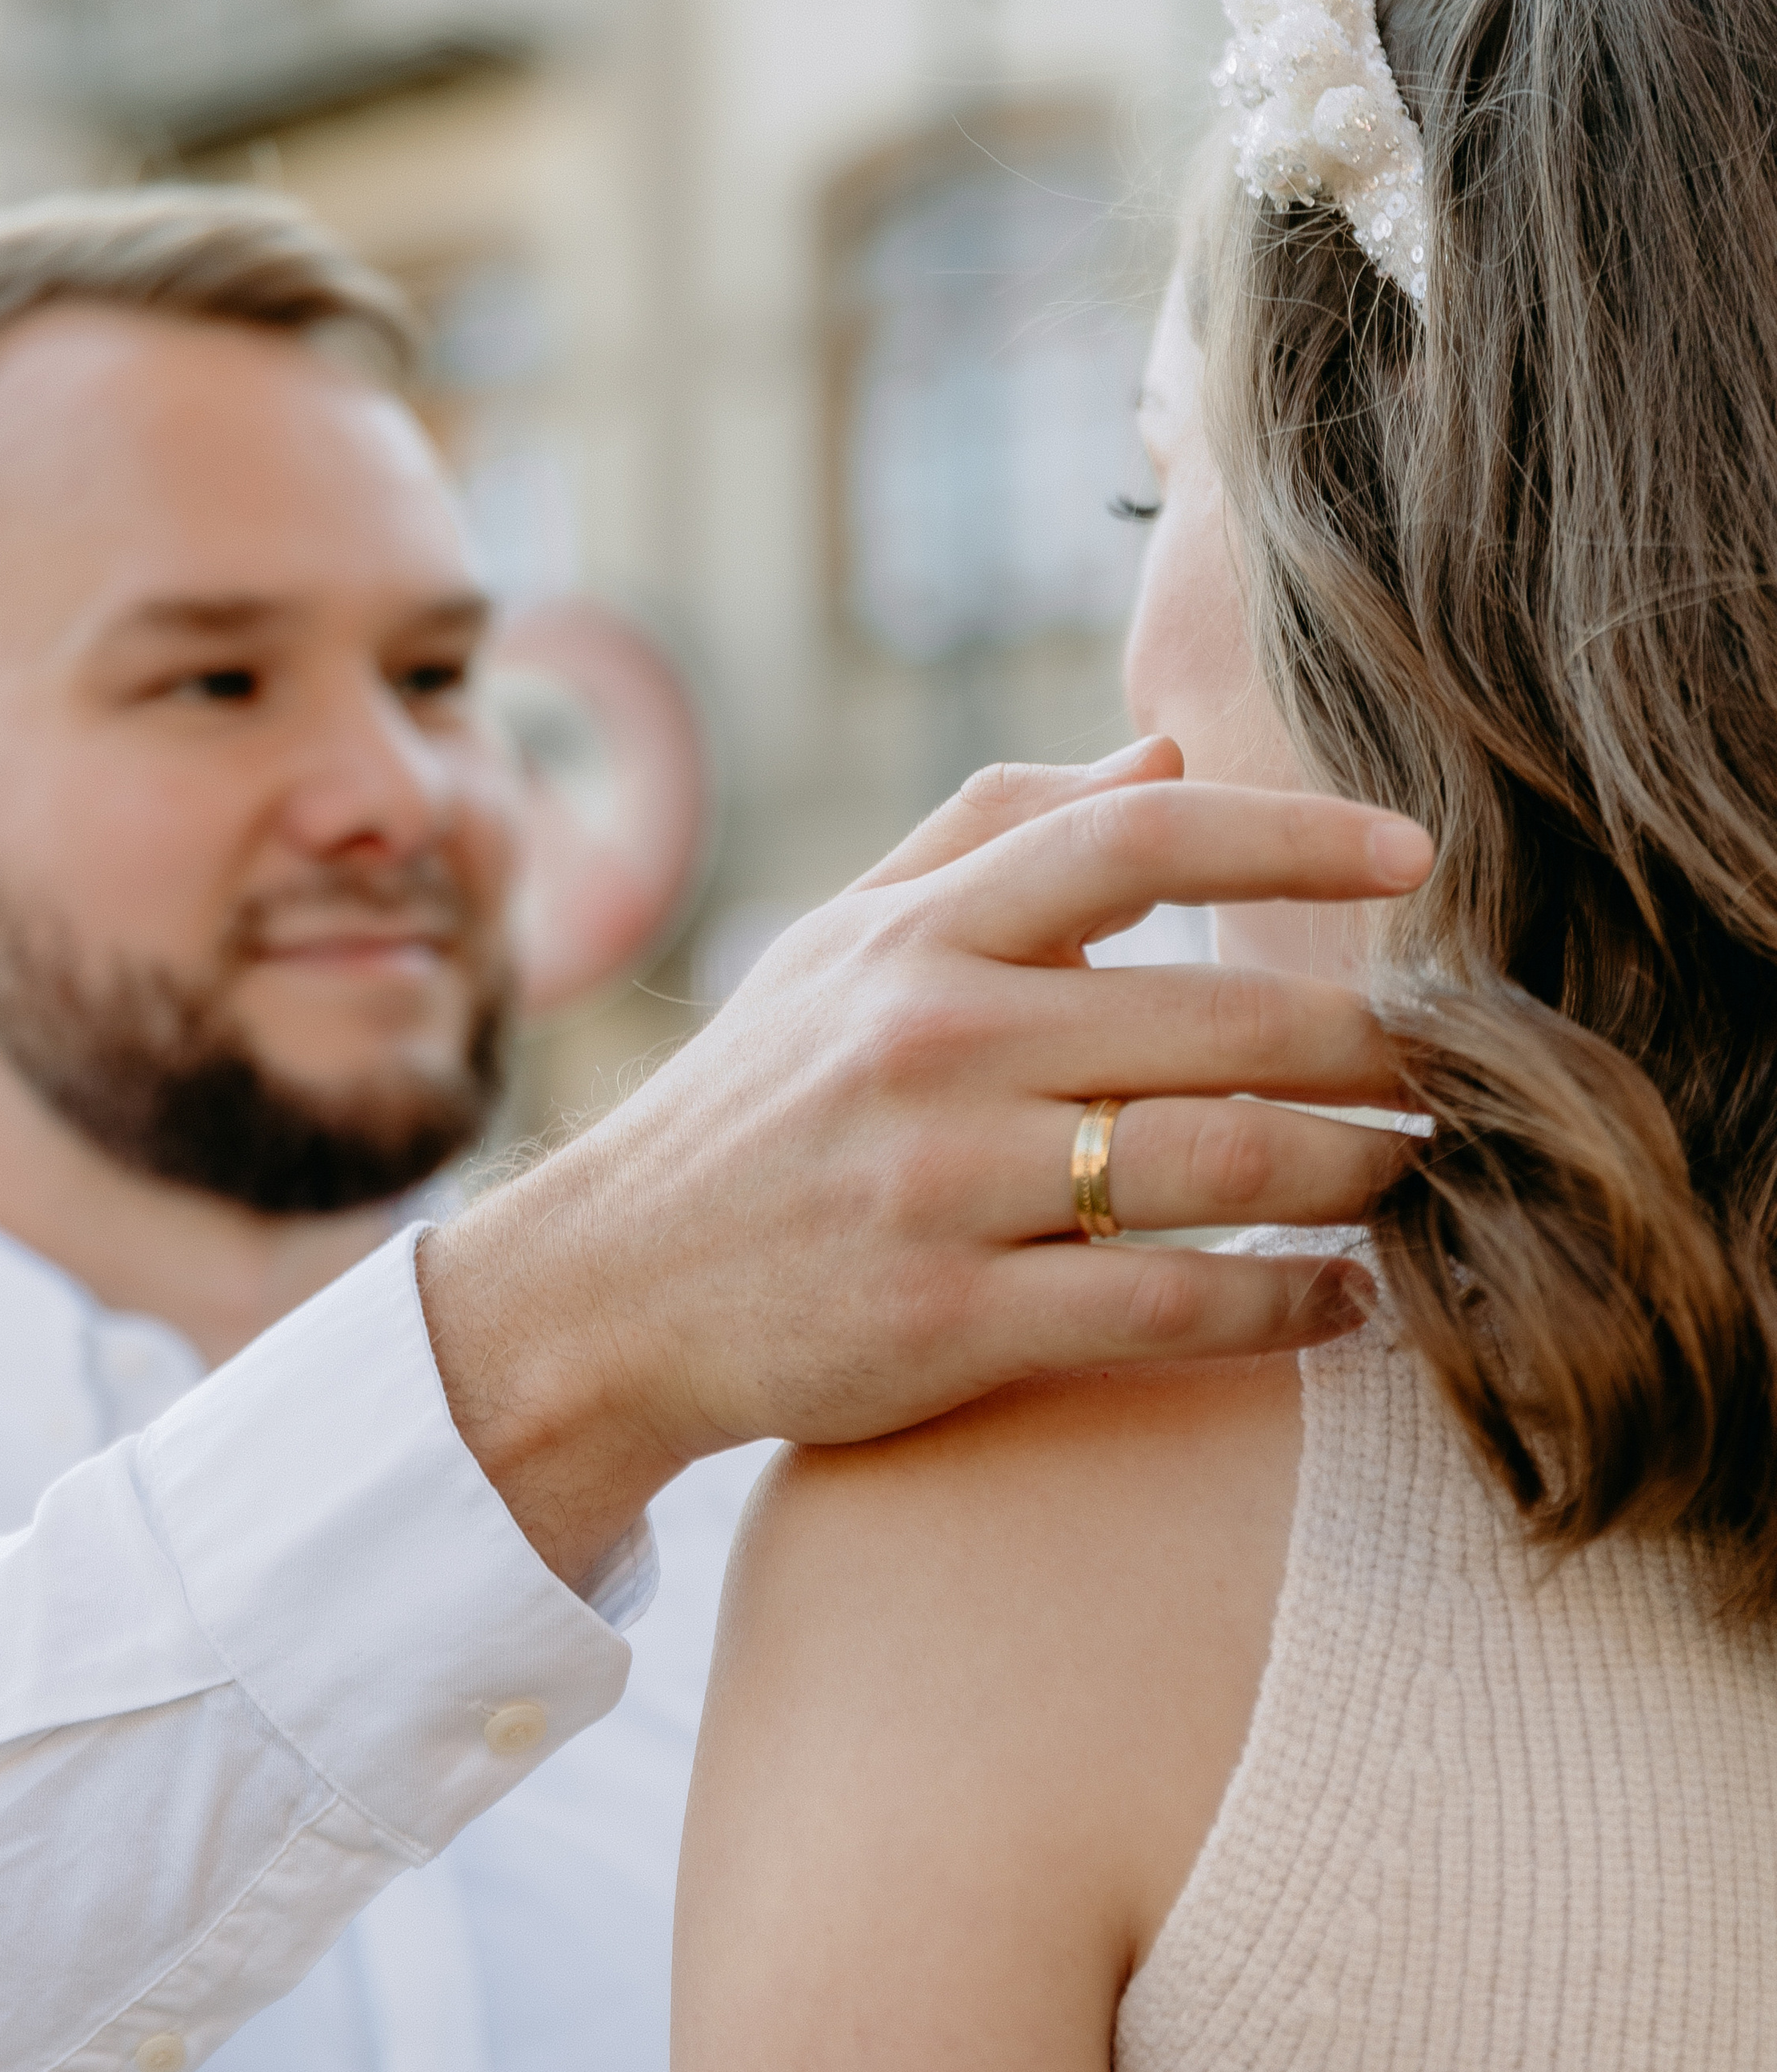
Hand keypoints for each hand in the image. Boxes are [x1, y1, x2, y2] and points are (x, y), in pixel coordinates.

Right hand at [420, 737, 1430, 1584]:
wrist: (607, 1297)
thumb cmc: (748, 1112)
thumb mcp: (836, 945)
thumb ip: (990, 836)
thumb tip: (1164, 750)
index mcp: (916, 938)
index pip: (1133, 837)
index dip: (1290, 833)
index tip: (1414, 851)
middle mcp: (931, 1042)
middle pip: (1215, 1018)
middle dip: (1373, 1044)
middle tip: (1464, 1067)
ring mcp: (938, 1185)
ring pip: (1211, 1163)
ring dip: (1353, 1174)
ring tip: (1419, 1180)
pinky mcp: (944, 1321)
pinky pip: (1162, 1307)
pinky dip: (1282, 1305)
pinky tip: (1348, 1302)